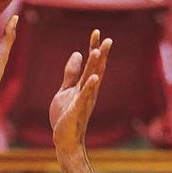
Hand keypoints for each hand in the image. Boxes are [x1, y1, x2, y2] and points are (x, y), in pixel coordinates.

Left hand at [50, 30, 110, 149]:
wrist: (64, 140)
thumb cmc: (65, 116)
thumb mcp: (65, 90)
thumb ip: (71, 73)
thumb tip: (77, 53)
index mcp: (84, 86)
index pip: (91, 63)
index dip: (93, 47)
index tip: (97, 32)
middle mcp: (88, 91)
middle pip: (95, 69)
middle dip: (100, 54)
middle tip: (107, 38)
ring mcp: (84, 101)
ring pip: (91, 80)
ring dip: (95, 66)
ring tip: (99, 51)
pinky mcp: (77, 110)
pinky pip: (84, 97)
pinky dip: (89, 87)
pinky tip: (94, 77)